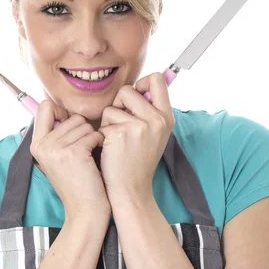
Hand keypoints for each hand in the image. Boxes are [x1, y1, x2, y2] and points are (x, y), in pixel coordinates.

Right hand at [30, 101, 110, 218]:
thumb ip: (57, 135)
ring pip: (84, 124)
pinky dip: (100, 144)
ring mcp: (56, 148)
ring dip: (93, 138)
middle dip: (84, 130)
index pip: (46, 107)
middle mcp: (42, 144)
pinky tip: (97, 159)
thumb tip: (64, 110)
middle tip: (85, 152)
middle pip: (71, 116)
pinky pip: (94, 134)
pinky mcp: (73, 152)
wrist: (85, 211)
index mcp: (36, 144)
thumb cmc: (78, 184)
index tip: (73, 126)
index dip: (63, 111)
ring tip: (90, 157)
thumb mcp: (58, 159)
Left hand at [97, 72, 174, 203]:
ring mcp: (139, 126)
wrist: (131, 190)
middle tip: (121, 126)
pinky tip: (110, 150)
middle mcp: (156, 119)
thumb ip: (150, 110)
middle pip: (128, 89)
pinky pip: (103, 122)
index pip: (157, 79)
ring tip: (116, 141)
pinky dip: (102, 135)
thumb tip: (143, 83)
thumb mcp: (154, 134)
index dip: (141, 83)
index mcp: (166, 117)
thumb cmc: (137, 161)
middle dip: (118, 105)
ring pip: (112, 106)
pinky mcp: (120, 133)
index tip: (135, 96)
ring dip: (108, 122)